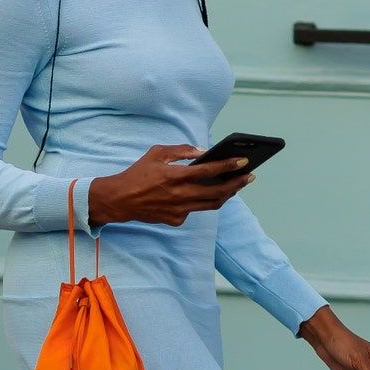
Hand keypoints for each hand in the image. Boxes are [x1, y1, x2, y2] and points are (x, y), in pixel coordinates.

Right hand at [88, 143, 254, 229]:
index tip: (243, 161)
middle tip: (249, 176)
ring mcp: (179, 210)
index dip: (229, 166)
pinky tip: (206, 193)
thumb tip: (202, 151)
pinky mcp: (176, 219)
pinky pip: (195, 209)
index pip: (209, 170)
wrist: (120, 200)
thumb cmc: (138, 174)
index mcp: (175, 176)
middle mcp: (180, 195)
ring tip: (236, 186)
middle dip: (237, 183)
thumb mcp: (156, 153)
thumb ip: (181, 150)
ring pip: (211, 204)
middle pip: (218, 191)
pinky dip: (202, 201)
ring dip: (226, 195)